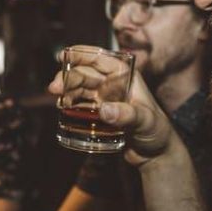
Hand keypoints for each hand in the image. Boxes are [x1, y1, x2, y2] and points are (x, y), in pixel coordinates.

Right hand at [48, 65, 180, 166]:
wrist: (155, 155)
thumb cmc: (157, 132)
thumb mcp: (146, 121)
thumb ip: (128, 115)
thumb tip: (105, 110)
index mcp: (126, 76)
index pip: (101, 59)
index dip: (81, 55)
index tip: (63, 56)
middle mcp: (113, 84)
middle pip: (85, 74)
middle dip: (68, 77)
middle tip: (54, 89)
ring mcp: (105, 98)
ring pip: (80, 88)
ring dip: (67, 91)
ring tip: (58, 101)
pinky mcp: (99, 113)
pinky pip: (80, 104)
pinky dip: (70, 104)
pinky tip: (62, 108)